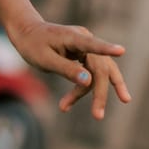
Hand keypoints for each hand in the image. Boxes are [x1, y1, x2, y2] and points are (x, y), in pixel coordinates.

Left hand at [8, 20, 132, 120]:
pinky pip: (91, 74)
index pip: (93, 45)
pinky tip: (68, 103)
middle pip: (100, 68)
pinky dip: (84, 89)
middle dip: (100, 93)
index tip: (121, 51)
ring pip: (99, 73)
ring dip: (95, 93)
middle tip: (98, 116)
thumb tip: (89, 81)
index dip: (107, 49)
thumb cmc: (33, 45)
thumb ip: (66, 69)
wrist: (27, 33)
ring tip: (96, 114)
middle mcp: (85, 39)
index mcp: (73, 37)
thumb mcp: (45, 60)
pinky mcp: (86, 54)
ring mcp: (87, 47)